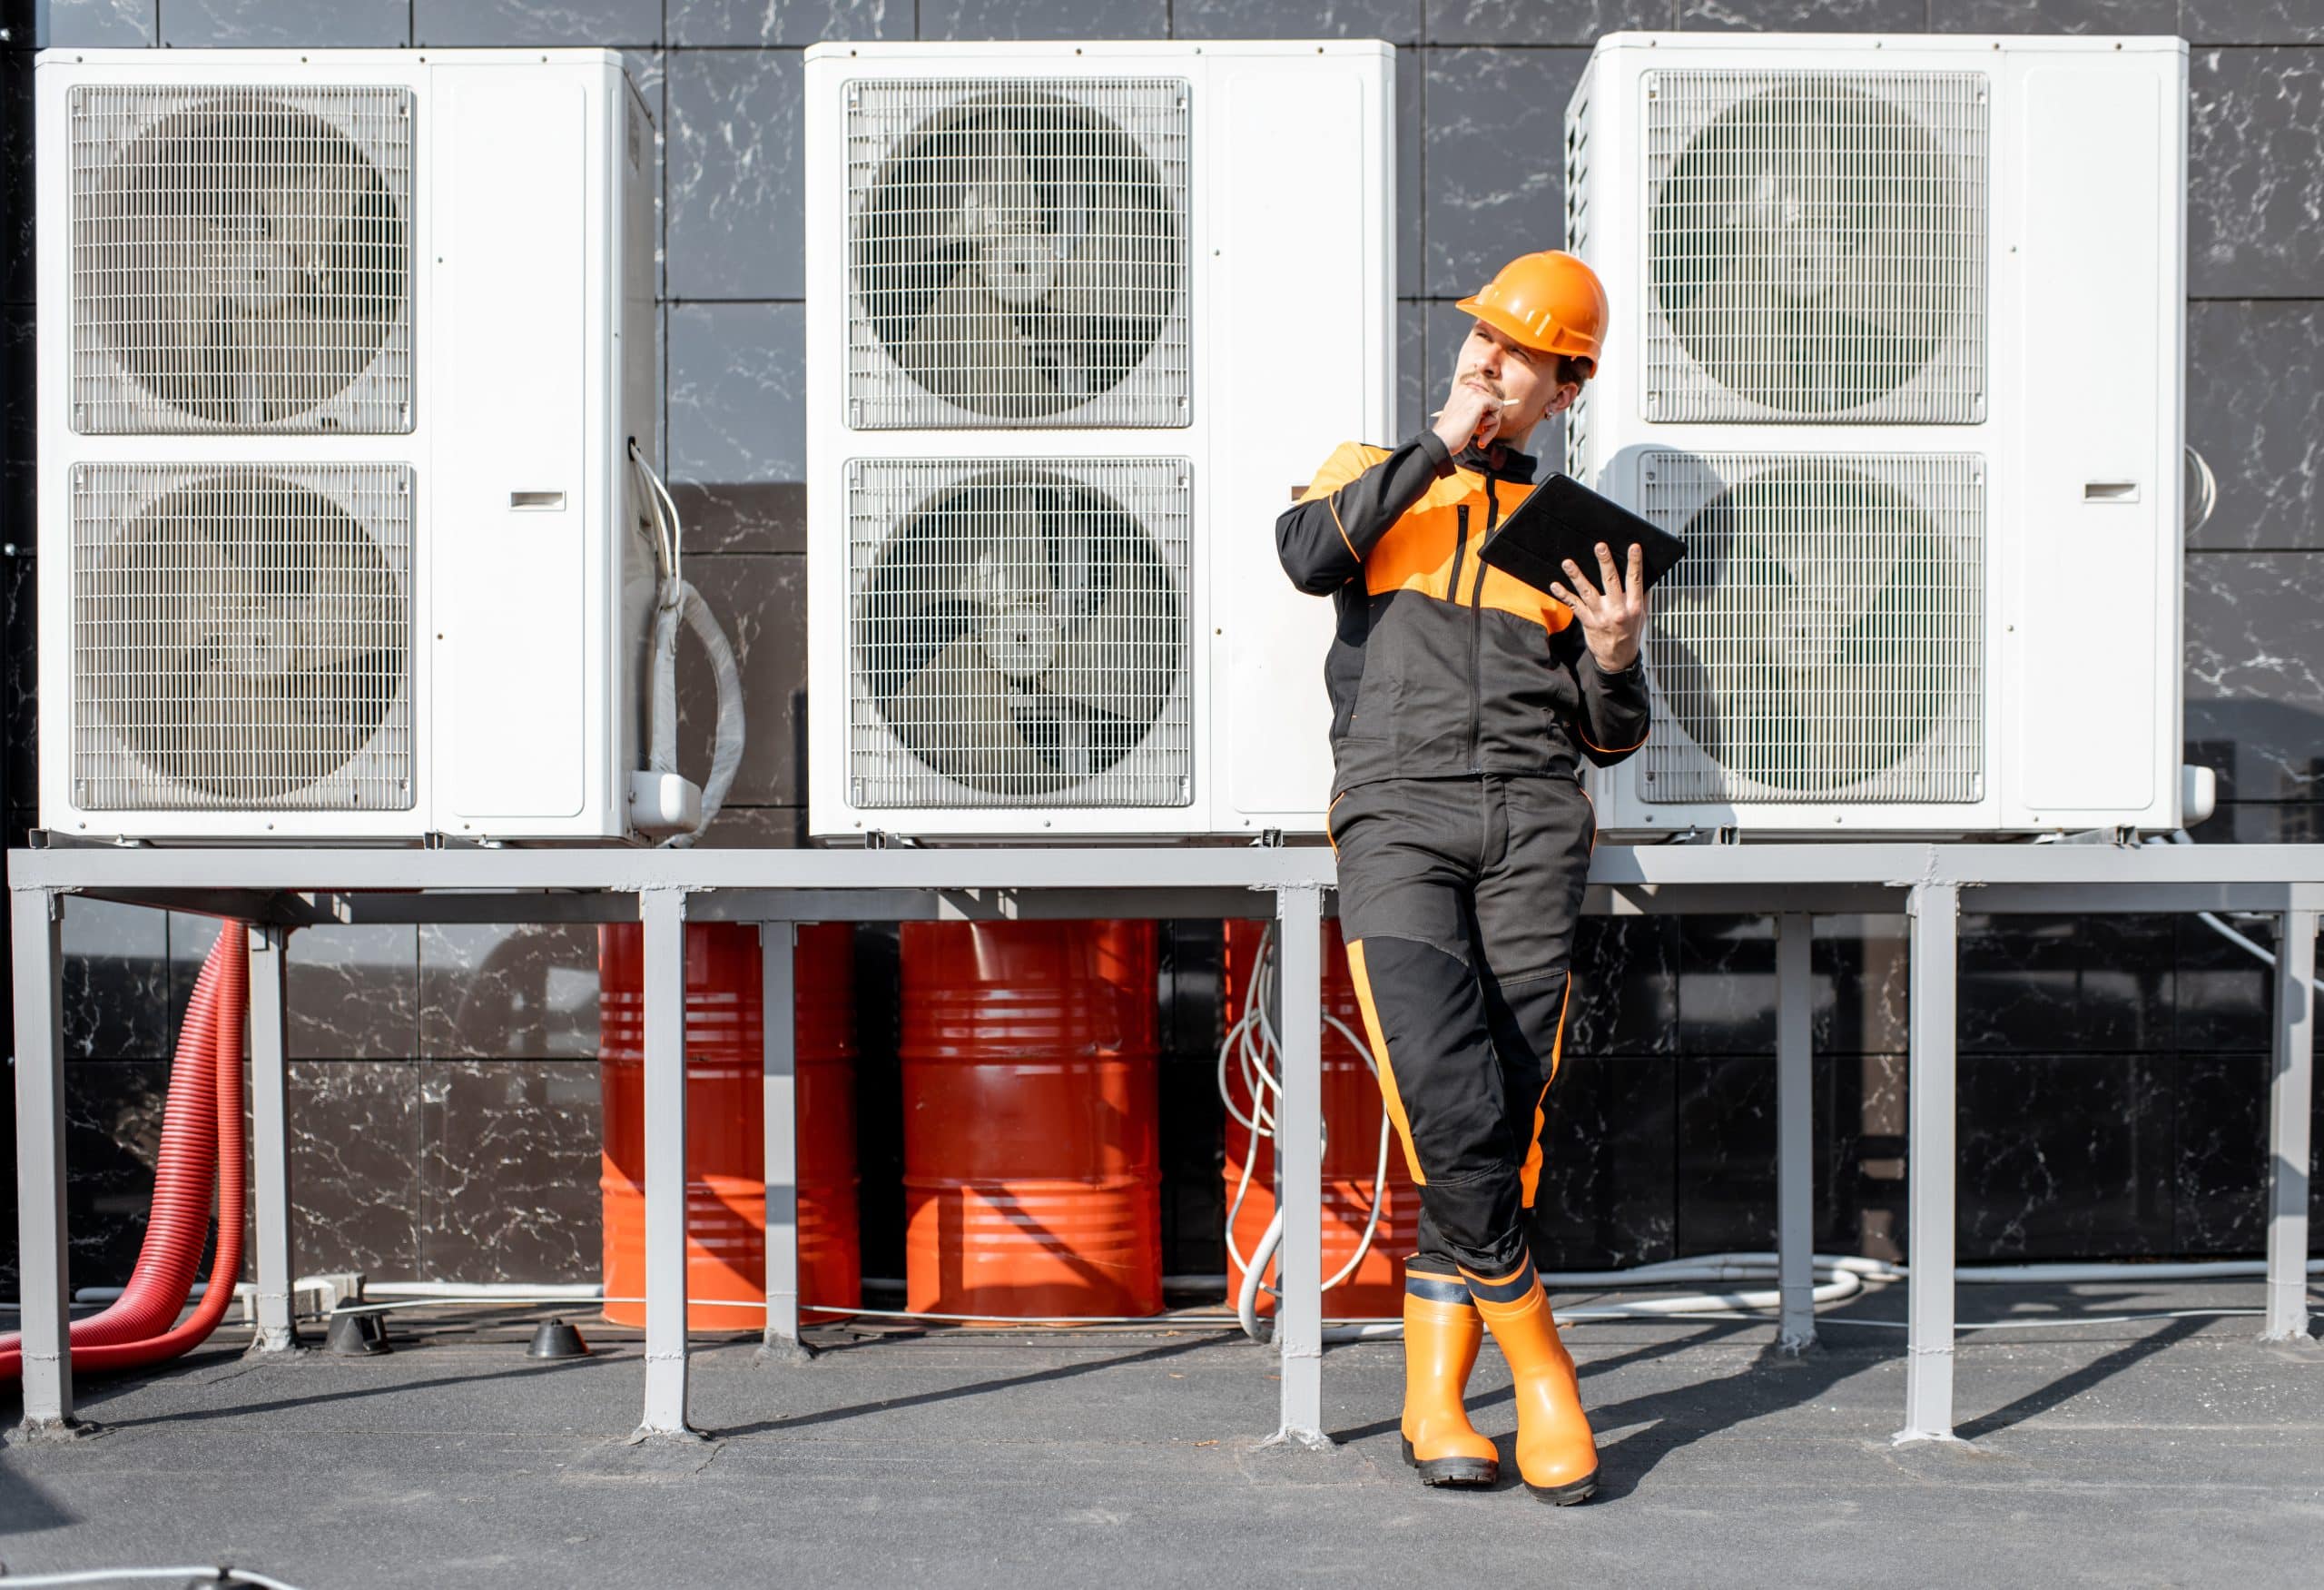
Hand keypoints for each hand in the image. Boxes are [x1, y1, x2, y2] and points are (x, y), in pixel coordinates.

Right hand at [1431, 376, 1502, 455]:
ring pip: (1497, 406)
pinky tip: (1482, 433)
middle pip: (1491, 403)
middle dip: (1490, 421)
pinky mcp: (1480, 400)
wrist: (1442, 441)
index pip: (1484, 400)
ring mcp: (1473, 393)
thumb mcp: (1462, 419)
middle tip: (1481, 436)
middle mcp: (1467, 389)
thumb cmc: (1450, 435)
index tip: (1479, 429)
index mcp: (1460, 392)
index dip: (1485, 416)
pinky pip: (1499, 407)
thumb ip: (1475, 412)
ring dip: (1492, 425)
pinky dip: (1494, 425)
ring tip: (1481, 437)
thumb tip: (1493, 414)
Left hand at [1547, 542, 1649, 671]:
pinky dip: (1563, 595)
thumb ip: (1642, 595)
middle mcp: (1617, 611)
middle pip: (1611, 582)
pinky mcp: (1587, 622)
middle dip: (1605, 563)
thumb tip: (1644, 573)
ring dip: (1576, 576)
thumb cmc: (1630, 633)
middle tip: (1600, 547)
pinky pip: (1574, 606)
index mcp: (1634, 607)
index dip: (1635, 563)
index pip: (1635, 580)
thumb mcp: (1643, 615)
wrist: (1617, 659)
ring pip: (1587, 592)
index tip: (1634, 547)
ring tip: (1568, 562)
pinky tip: (1555, 585)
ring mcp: (1601, 616)